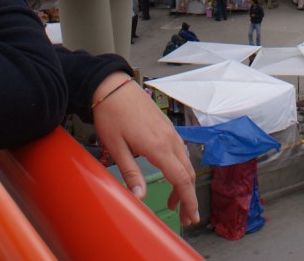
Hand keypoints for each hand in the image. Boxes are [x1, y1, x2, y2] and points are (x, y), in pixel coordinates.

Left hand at [91, 73, 199, 226]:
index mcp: (158, 147)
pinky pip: (180, 150)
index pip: (181, 179)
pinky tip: (170, 174)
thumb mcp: (117, 147)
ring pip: (185, 161)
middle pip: (187, 173)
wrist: (112, 87)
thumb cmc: (111, 116)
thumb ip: (131, 173)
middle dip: (188, 197)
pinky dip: (180, 168)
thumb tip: (139, 198)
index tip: (192, 217)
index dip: (188, 200)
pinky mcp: (165, 126)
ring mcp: (169, 130)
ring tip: (174, 202)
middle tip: (185, 217)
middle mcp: (169, 139)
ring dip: (183, 183)